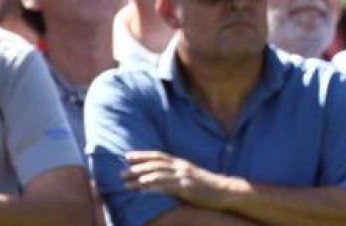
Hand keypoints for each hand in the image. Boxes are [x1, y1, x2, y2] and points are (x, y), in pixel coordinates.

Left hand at [123, 150, 238, 208]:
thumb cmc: (205, 185)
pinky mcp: (187, 188)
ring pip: (159, 175)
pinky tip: (143, 190)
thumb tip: (158, 177)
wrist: (224, 191)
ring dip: (141, 178)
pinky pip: (168, 187)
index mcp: (181, 163)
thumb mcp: (189, 176)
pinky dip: (154, 188)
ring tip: (127, 184)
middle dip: (137, 168)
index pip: (158, 156)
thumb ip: (175, 174)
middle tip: (120, 173)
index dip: (142, 155)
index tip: (126, 156)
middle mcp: (181, 167)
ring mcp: (184, 177)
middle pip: (155, 165)